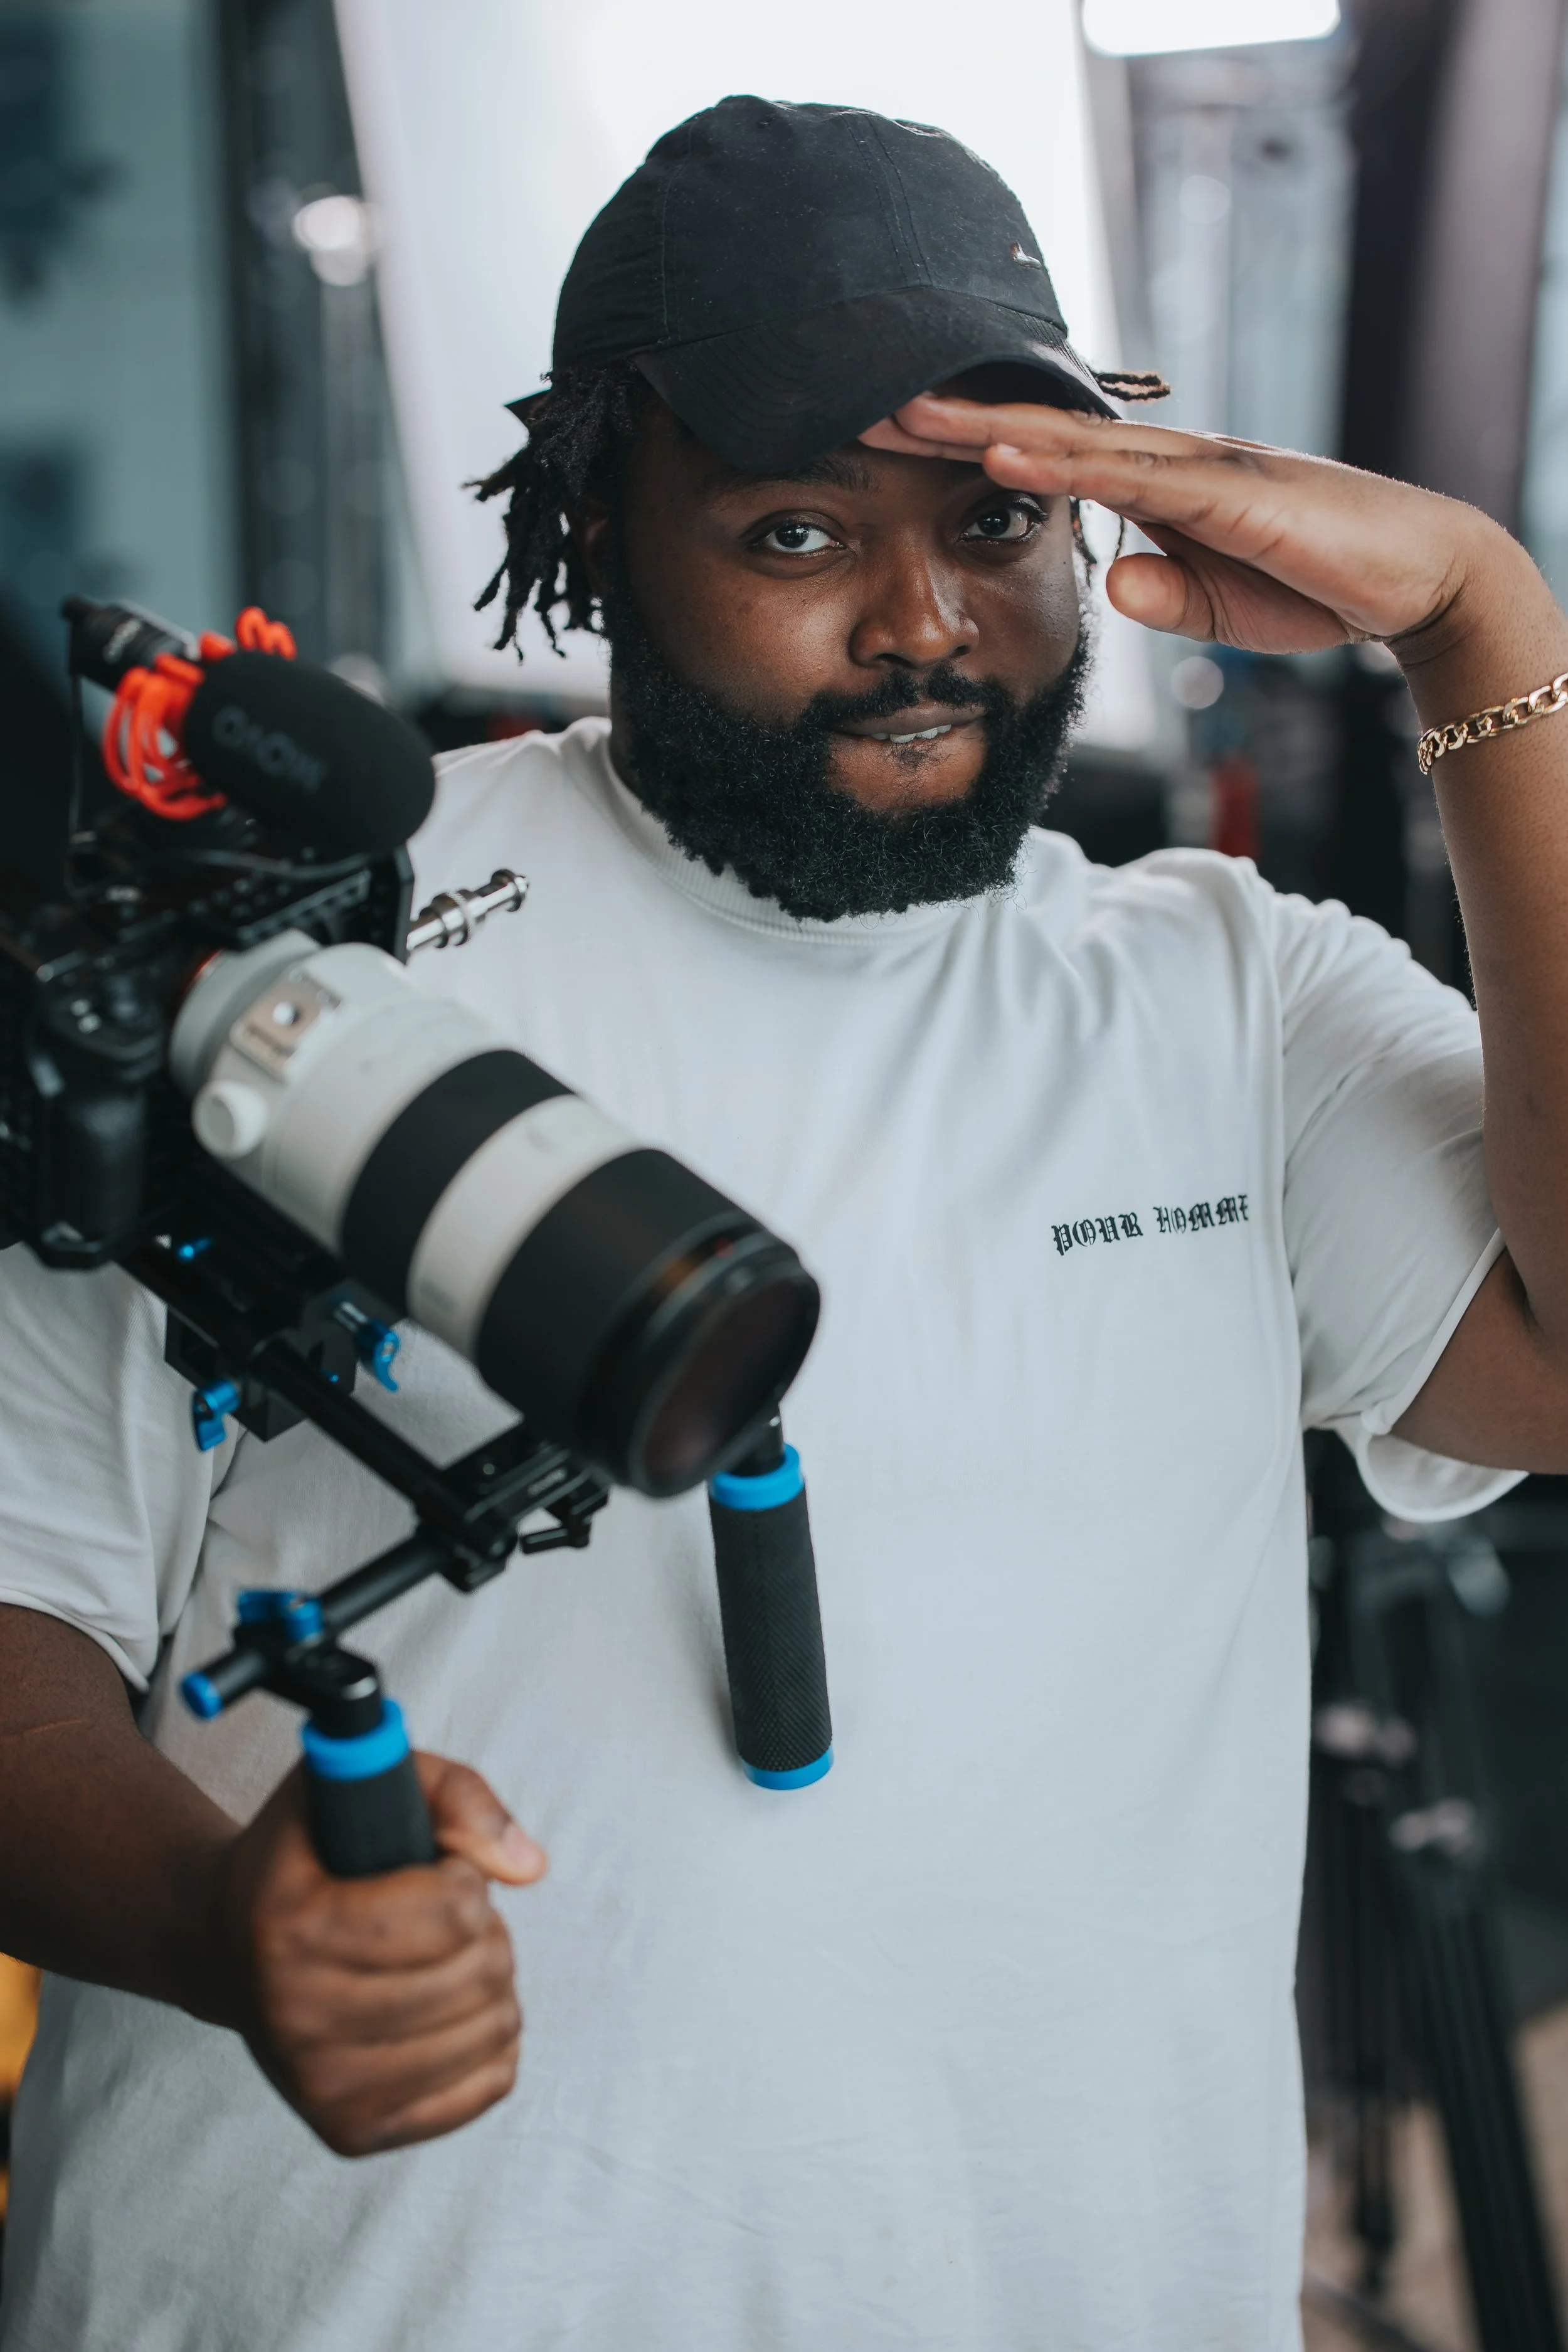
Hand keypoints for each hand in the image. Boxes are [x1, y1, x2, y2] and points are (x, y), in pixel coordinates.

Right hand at [217, 1751, 543, 2156]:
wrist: (226, 1947)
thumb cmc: (312, 1855)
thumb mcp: (361, 1784)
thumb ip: (455, 1795)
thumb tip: (528, 1867)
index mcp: (289, 1927)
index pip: (454, 1910)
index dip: (465, 1875)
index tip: (435, 1870)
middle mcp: (295, 2017)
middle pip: (481, 1971)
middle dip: (483, 1928)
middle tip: (441, 1917)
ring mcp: (320, 2087)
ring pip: (493, 2030)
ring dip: (490, 1980)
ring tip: (443, 1960)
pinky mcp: (352, 2132)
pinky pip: (488, 2085)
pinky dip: (491, 2039)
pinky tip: (449, 2010)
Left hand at [861, 394, 1522, 667]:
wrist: (1412, 581)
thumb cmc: (1316, 586)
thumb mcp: (1215, 610)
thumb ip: (1160, 596)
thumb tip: (1111, 583)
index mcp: (1160, 488)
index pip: (1048, 459)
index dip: (970, 447)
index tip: (896, 440)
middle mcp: (1168, 463)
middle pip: (1041, 434)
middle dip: (952, 420)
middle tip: (866, 401)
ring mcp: (1195, 470)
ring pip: (1070, 442)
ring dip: (984, 428)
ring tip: (906, 413)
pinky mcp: (1225, 494)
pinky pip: (1127, 478)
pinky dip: (1061, 466)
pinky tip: (1002, 456)